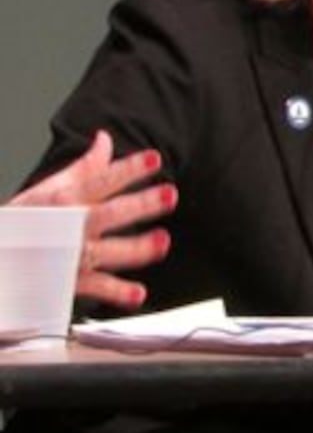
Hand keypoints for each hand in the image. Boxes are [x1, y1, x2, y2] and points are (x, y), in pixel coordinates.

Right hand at [10, 131, 176, 307]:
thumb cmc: (22, 221)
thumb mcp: (49, 188)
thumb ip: (85, 166)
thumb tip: (105, 139)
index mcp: (66, 199)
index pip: (102, 180)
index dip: (129, 169)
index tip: (154, 160)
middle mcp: (70, 226)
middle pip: (110, 213)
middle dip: (140, 204)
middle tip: (169, 195)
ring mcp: (71, 254)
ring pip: (106, 251)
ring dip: (136, 248)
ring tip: (162, 241)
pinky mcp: (69, 282)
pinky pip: (94, 288)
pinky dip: (116, 293)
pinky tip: (138, 293)